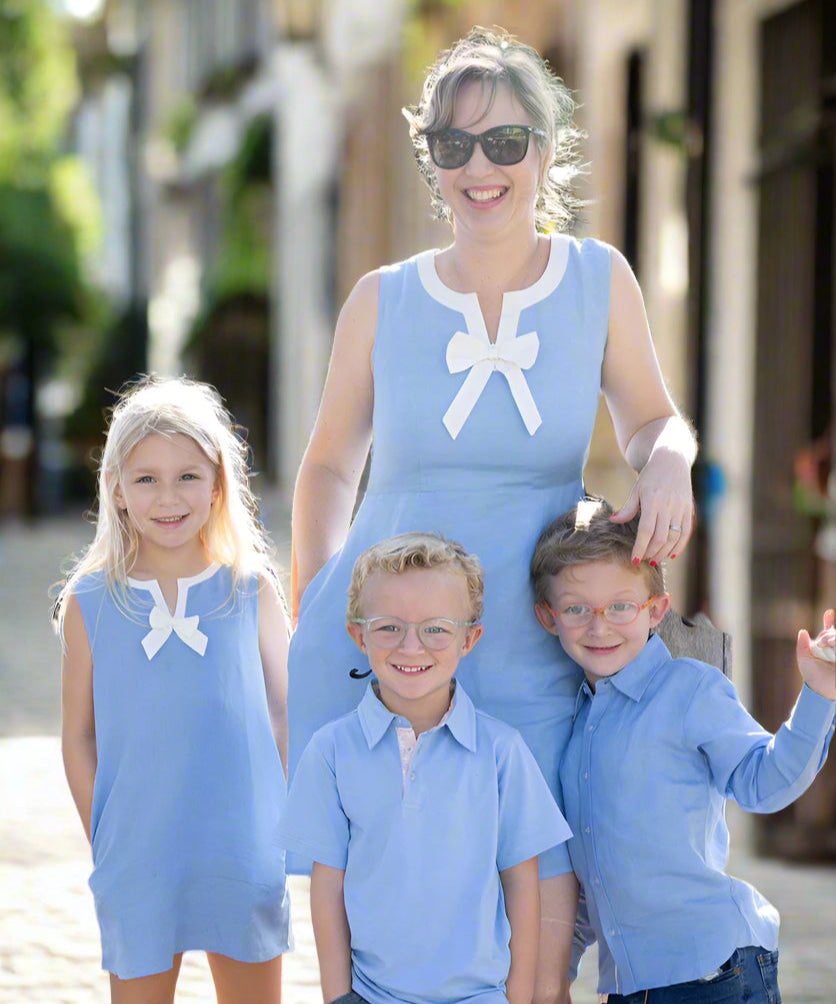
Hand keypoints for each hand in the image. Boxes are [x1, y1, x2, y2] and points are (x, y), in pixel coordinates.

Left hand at [610, 447, 693, 563]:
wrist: (672, 459)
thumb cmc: (650, 476)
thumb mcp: (637, 490)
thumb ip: (628, 508)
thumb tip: (614, 521)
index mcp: (652, 501)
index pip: (646, 531)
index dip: (640, 547)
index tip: (634, 559)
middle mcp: (668, 506)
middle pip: (660, 537)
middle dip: (651, 553)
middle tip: (643, 560)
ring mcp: (681, 508)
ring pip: (674, 537)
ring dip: (664, 552)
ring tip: (655, 559)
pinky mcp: (689, 510)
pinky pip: (686, 533)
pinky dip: (679, 546)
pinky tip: (671, 554)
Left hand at [797, 609, 835, 700]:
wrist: (822, 690)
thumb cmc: (813, 676)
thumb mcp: (804, 659)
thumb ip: (802, 645)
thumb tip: (802, 631)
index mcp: (825, 647)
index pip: (829, 632)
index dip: (828, 621)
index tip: (828, 613)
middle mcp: (835, 649)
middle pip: (834, 634)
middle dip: (828, 635)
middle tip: (822, 643)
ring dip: (834, 638)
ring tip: (829, 644)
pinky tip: (834, 645)